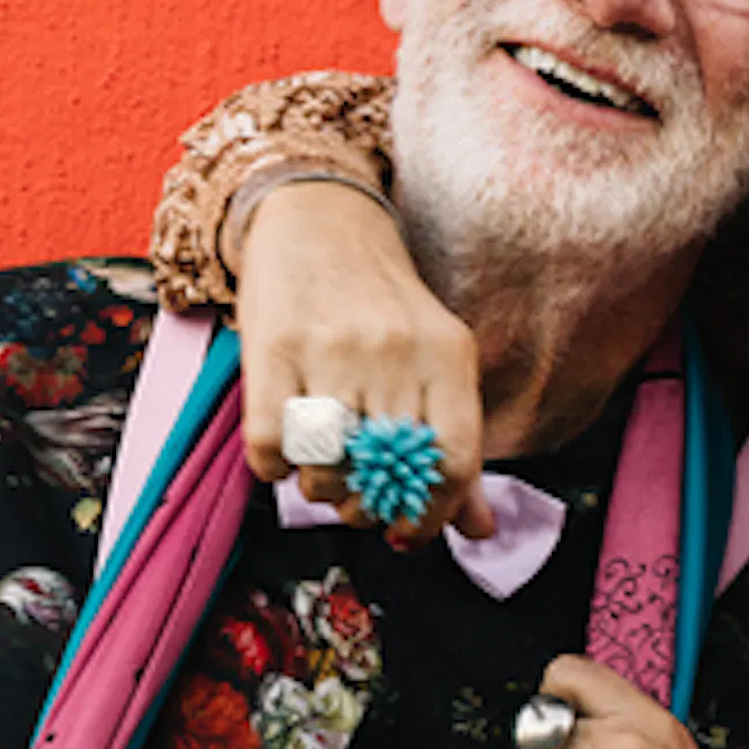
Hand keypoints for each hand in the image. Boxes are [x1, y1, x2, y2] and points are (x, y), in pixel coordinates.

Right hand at [233, 177, 494, 543]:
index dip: (431, 515)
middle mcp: (393, 351)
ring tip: (322, 467)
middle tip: (357, 496)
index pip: (454, 463)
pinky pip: (271, 446)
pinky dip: (274, 467)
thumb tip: (477, 530)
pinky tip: (286, 449)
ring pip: (326, 469)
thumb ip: (455, 447)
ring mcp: (331, 349)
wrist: (319, 217)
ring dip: (320, 489)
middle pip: (385, 477)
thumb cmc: (382, 306)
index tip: (407, 531)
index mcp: (447, 356)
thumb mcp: (436, 362)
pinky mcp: (271, 348)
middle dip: (368, 507)